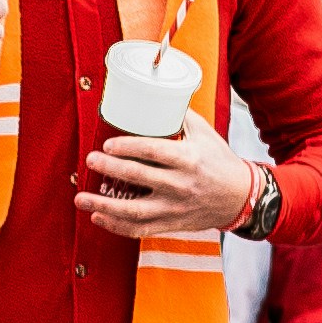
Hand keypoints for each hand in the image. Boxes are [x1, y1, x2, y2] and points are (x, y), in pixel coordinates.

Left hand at [78, 108, 257, 240]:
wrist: (241, 198)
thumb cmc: (220, 162)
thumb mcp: (205, 134)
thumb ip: (181, 115)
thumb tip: (157, 93)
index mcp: (188, 158)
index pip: (153, 151)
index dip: (128, 148)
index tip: (108, 145)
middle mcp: (180, 185)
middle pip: (139, 177)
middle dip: (110, 169)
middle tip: (90, 160)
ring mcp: (174, 207)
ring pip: (134, 210)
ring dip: (104, 205)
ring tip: (80, 198)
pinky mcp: (171, 224)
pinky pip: (140, 229)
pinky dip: (117, 226)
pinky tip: (98, 217)